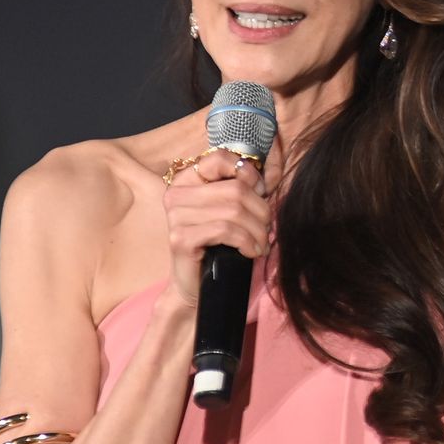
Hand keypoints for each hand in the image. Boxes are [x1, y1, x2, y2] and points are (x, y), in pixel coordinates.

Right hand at [160, 150, 269, 306]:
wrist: (195, 285)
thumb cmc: (218, 247)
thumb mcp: (231, 212)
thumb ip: (244, 190)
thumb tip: (268, 177)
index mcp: (187, 180)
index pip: (221, 158)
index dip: (249, 175)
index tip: (261, 194)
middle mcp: (177, 194)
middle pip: (236, 189)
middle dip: (261, 211)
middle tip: (266, 229)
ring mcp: (175, 216)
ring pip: (234, 211)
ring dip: (257, 231)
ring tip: (261, 243)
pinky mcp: (180, 238)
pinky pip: (225, 230)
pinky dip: (247, 242)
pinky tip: (251, 251)